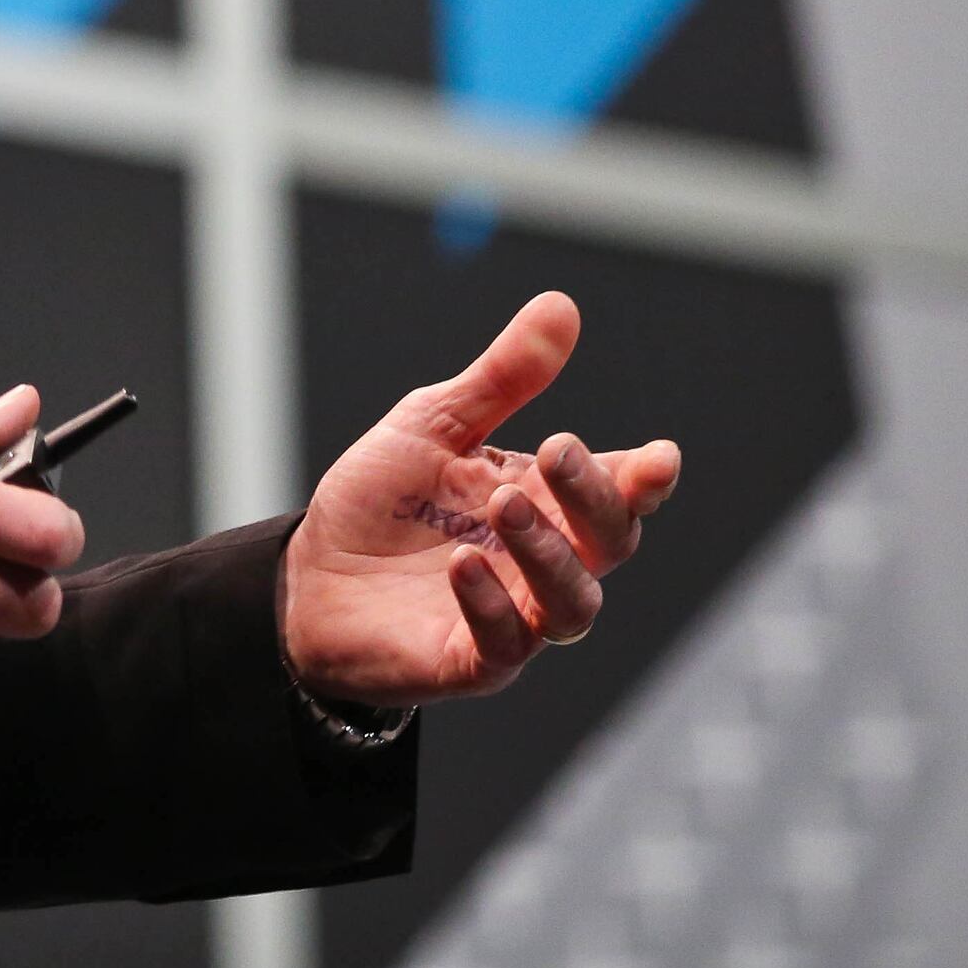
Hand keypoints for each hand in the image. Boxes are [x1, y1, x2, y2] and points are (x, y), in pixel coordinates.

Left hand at [279, 291, 681, 705]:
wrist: (308, 576)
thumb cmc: (383, 501)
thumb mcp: (435, 423)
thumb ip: (502, 378)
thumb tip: (561, 306)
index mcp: (545, 501)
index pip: (619, 492)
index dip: (645, 478)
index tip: (660, 457)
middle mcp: (543, 562)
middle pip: (609, 542)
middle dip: (593, 497)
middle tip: (554, 450)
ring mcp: (514, 616)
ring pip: (571, 602)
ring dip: (546, 552)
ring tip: (501, 502)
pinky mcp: (471, 662)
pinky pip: (503, 646)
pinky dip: (490, 604)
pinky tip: (462, 566)